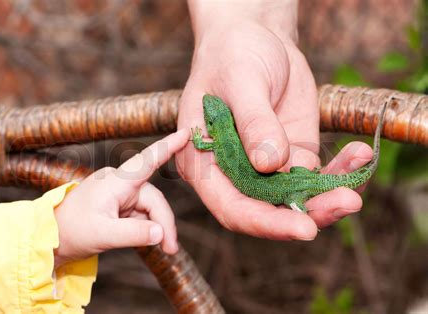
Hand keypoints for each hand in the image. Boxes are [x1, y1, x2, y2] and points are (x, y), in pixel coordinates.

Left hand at [54, 129, 188, 266]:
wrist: (50, 237)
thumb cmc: (71, 230)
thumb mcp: (103, 235)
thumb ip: (134, 234)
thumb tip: (161, 233)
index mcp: (116, 182)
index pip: (146, 161)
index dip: (168, 147)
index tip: (186, 133)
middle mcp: (121, 184)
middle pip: (154, 200)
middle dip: (164, 223)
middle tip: (170, 249)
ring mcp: (121, 194)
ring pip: (151, 209)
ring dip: (158, 229)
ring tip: (165, 249)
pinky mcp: (121, 205)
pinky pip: (142, 215)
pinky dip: (148, 228)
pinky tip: (149, 242)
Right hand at [177, 1, 370, 239]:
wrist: (255, 40)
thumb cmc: (232, 56)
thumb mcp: (240, 81)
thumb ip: (252, 121)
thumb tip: (269, 164)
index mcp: (204, 162)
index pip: (230, 206)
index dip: (264, 222)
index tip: (303, 228)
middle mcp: (233, 172)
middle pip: (267, 209)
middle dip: (307, 212)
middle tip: (346, 202)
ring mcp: (264, 167)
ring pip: (296, 197)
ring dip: (329, 196)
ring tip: (355, 187)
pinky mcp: (292, 155)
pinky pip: (317, 173)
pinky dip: (340, 170)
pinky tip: (359, 154)